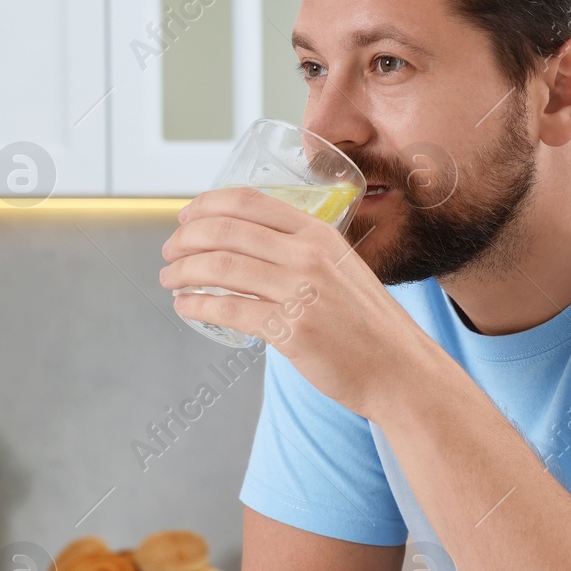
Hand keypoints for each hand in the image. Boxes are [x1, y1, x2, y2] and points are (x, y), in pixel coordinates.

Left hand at [159, 188, 430, 415]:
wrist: (400, 368)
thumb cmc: (369, 324)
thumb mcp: (343, 269)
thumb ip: (305, 253)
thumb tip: (251, 247)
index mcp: (320, 234)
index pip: (248, 202)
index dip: (206, 205)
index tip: (186, 216)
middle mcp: (308, 257)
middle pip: (226, 231)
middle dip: (185, 239)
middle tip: (170, 252)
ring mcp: (301, 293)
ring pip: (220, 268)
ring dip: (183, 272)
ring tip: (170, 279)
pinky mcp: (292, 330)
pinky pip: (229, 311)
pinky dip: (197, 306)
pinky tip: (186, 307)